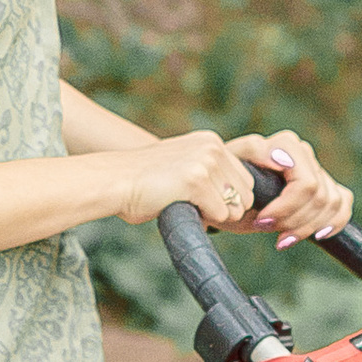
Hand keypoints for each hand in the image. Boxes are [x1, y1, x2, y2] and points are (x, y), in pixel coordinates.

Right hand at [117, 128, 258, 229]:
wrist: (115, 181)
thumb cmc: (146, 182)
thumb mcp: (185, 165)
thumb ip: (212, 174)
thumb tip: (241, 204)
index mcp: (212, 141)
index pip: (246, 180)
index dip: (228, 199)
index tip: (204, 202)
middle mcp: (213, 147)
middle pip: (246, 194)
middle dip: (226, 208)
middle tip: (195, 206)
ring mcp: (206, 162)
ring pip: (235, 207)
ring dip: (214, 214)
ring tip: (186, 204)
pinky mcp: (196, 180)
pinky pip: (220, 214)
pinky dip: (203, 220)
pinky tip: (181, 207)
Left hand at [228, 129, 355, 248]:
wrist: (225, 195)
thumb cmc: (223, 181)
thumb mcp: (229, 166)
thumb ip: (256, 152)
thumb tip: (283, 159)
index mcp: (286, 144)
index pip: (306, 185)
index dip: (287, 209)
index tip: (261, 222)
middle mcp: (305, 154)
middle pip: (320, 197)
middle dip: (293, 221)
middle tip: (267, 230)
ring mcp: (318, 170)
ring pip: (332, 204)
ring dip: (308, 227)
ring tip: (282, 237)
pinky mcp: (326, 187)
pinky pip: (343, 204)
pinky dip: (333, 223)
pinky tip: (316, 235)